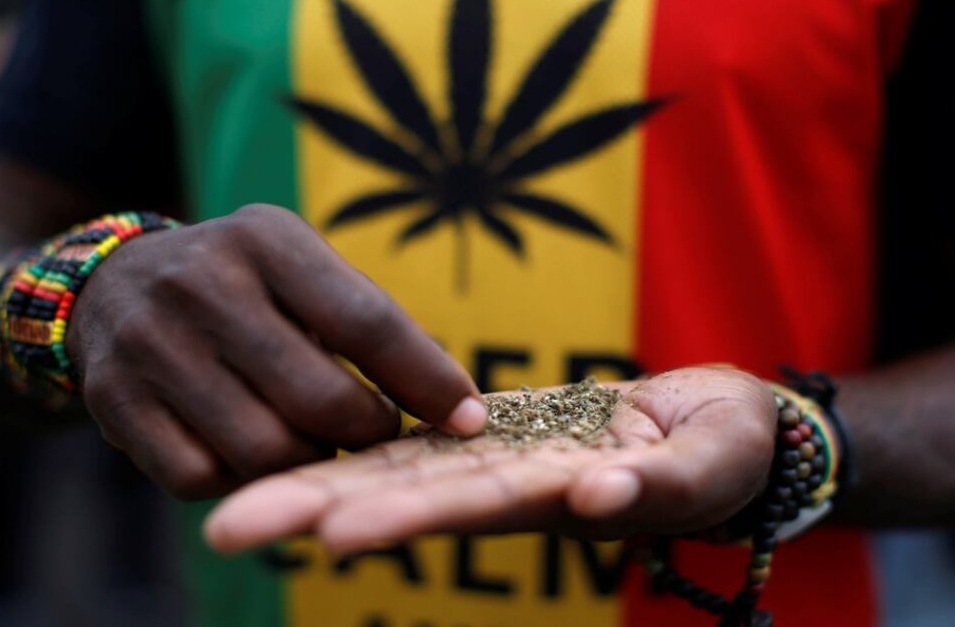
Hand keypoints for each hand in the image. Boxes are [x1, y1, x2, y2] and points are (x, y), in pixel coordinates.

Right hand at [66, 204, 483, 498]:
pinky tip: (253, 451)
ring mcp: (149, 345)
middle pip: (319, 399)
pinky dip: (244, 479)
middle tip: (378, 432)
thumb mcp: (300, 267)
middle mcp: (201, 284)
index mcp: (265, 239)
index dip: (427, 378)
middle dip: (369, 433)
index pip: (367, 320)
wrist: (112, 284)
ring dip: (310, 461)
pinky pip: (204, 478)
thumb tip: (454, 406)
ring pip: (264, 451)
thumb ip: (368, 321)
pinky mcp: (113, 401)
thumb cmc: (243, 284)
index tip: (469, 417)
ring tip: (318, 439)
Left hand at [203, 367, 776, 554]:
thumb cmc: (727, 449)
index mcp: (552, 499)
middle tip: (227, 527)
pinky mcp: (492, 427)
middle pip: (400, 495)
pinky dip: (361, 438)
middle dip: (316, 508)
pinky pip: (417, 432)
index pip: (464, 509)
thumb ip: (653, 487)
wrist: (717, 424)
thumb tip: (589, 503)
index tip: (329, 530)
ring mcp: (493, 458)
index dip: (399, 515)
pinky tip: (295, 438)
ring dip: (315, 481)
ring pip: (392, 466)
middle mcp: (505, 487)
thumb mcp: (706, 469)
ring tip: (231, 501)